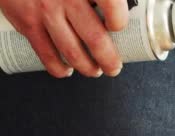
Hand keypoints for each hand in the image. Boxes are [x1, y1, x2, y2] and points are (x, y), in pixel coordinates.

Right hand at [0, 0, 127, 77]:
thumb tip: (127, 1)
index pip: (112, 6)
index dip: (119, 21)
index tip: (119, 27)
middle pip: (95, 39)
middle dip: (109, 60)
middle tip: (114, 67)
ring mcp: (45, 11)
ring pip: (72, 52)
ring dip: (88, 67)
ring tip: (95, 70)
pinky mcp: (26, 21)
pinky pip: (46, 53)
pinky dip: (59, 68)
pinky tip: (67, 69)